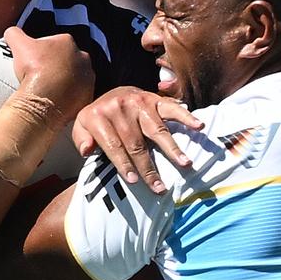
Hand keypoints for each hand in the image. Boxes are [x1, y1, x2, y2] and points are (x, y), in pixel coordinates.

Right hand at [3, 27, 93, 124]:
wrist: (44, 100)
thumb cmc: (34, 70)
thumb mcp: (18, 45)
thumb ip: (14, 33)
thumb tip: (11, 33)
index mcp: (67, 42)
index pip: (55, 42)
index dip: (43, 51)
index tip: (35, 61)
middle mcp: (82, 58)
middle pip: (67, 60)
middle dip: (56, 66)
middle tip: (41, 75)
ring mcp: (87, 77)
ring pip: (75, 77)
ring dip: (65, 81)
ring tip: (49, 89)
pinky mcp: (88, 95)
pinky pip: (78, 94)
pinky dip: (69, 97)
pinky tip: (56, 100)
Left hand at [71, 87, 202, 192]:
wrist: (108, 92)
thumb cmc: (97, 118)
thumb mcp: (81, 127)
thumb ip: (81, 139)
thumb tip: (86, 151)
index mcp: (98, 116)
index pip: (113, 145)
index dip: (123, 164)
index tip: (134, 181)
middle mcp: (119, 107)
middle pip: (136, 142)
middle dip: (148, 167)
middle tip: (159, 187)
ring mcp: (139, 102)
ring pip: (156, 129)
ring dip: (172, 148)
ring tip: (185, 164)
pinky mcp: (154, 98)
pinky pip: (172, 108)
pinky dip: (186, 117)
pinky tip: (199, 126)